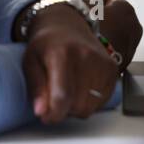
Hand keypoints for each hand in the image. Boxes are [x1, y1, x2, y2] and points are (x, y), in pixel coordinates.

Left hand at [21, 5, 119, 123]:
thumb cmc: (46, 45)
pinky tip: (81, 90)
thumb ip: (36, 88)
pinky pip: (103, 100)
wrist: (67, 26)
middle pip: (78, 105)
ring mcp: (102, 63)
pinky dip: (91, 102)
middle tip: (55, 101)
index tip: (46, 117)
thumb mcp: (30, 62)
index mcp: (61, 54)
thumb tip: (41, 112)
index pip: (62, 96)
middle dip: (64, 111)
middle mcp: (86, 57)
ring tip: (68, 94)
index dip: (53, 114)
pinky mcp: (113, 69)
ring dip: (77, 108)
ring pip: (91, 106)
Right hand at [84, 0, 142, 70]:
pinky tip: (94, 52)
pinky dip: (108, 49)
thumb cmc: (85, 33)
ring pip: (117, 35)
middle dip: (104, 20)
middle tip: (85, 26)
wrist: (88, 66)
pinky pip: (115, 50)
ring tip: (89, 41)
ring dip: (107, 35)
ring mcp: (132, 45)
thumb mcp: (85, 8)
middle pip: (116, 18)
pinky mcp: (126, 61)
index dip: (97, 4)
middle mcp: (134, 25)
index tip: (86, 10)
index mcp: (126, 8)